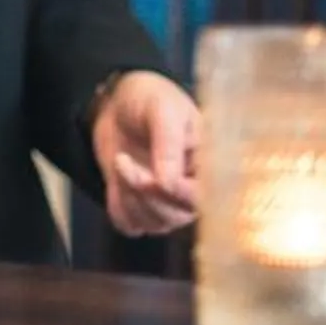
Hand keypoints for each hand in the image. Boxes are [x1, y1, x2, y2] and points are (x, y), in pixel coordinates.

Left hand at [91, 70, 200, 236]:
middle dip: (144, 192)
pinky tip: (116, 180)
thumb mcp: (162, 110)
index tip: (152, 174)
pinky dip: (118, 206)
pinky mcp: (143, 208)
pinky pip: (131, 225)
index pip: (203, 198)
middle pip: (176, 216)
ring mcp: (169, 203)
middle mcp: (193, 190)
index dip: (177, 192)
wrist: (118, 102)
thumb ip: (168, 145)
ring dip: (128, 196)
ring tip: (120, 162)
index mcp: (209, 164)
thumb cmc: (150, 99)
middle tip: (123, 160)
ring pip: (152, 224)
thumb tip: (168, 183)